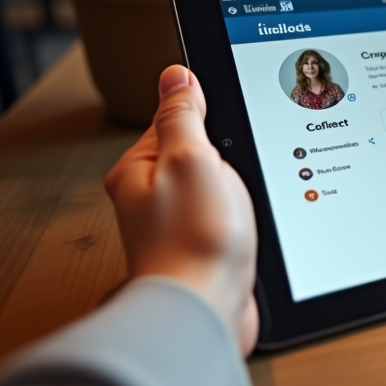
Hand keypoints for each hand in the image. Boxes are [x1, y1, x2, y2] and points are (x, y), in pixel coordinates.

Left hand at [106, 65, 257, 355]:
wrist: (207, 310)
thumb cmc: (192, 242)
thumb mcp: (190, 157)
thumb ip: (183, 115)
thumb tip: (176, 75)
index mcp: (138, 171)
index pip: (173, 120)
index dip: (208, 120)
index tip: (226, 132)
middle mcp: (153, 199)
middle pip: (199, 154)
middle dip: (228, 160)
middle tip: (236, 176)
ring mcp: (179, 226)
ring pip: (219, 188)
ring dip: (238, 192)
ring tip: (240, 208)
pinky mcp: (204, 249)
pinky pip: (228, 218)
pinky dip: (242, 219)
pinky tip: (247, 228)